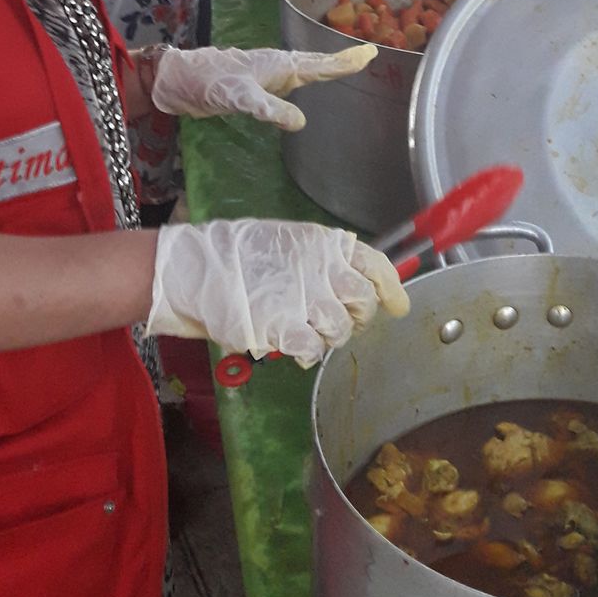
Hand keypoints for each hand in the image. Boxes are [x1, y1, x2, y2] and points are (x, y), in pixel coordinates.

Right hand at [147, 218, 409, 364]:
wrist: (199, 268)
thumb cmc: (246, 256)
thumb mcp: (295, 244)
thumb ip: (330, 262)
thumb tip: (370, 283)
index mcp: (327, 247)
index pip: (377, 266)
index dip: (392, 287)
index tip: (398, 305)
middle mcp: (323, 271)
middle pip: (365, 302)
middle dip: (358, 315)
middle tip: (336, 318)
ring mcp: (304, 300)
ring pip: (342, 329)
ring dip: (331, 335)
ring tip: (310, 329)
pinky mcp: (282, 327)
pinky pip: (314, 349)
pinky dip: (310, 352)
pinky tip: (297, 344)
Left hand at [151, 43, 377, 131]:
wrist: (182, 81)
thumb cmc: (211, 84)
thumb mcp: (241, 98)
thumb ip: (270, 109)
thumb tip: (300, 122)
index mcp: (281, 65)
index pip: (321, 64)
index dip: (344, 61)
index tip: (370, 53)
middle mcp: (279, 66)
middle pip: (318, 63)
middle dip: (341, 61)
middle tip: (367, 55)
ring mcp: (270, 75)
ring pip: (306, 69)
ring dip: (326, 67)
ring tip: (345, 66)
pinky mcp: (259, 86)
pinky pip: (292, 80)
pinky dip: (305, 80)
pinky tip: (302, 86)